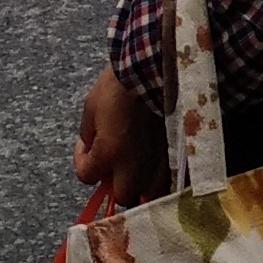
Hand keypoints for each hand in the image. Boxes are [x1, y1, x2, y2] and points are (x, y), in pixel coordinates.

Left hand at [72, 65, 163, 200]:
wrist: (159, 66)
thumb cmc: (124, 82)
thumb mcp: (93, 104)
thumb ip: (89, 133)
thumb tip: (91, 147)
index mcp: (109, 152)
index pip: (86, 176)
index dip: (82, 161)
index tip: (86, 146)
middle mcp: (134, 166)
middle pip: (123, 196)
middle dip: (117, 183)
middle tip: (116, 163)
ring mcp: (160, 163)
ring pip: (151, 192)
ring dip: (143, 183)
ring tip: (141, 164)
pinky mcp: (179, 156)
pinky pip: (172, 180)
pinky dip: (164, 176)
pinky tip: (160, 161)